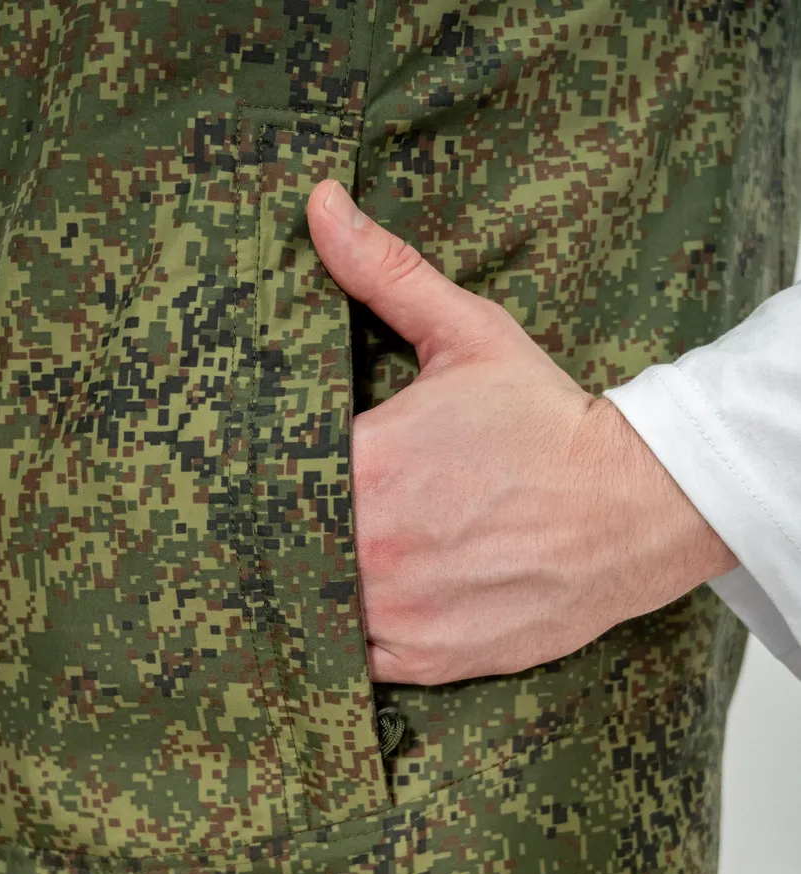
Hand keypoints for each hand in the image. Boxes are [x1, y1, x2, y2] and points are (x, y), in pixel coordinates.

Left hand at [305, 181, 739, 684]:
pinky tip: (360, 606)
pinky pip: (354, 658)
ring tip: (310, 565)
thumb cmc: (547, 423)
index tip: (254, 472)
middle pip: (278, 546)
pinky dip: (349, 638)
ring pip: (311, 606)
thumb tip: (319, 201)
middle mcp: (369, 546)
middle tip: (270, 522)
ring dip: (308, 586)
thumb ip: (386, 272)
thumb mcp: (468, 335)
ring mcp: (395, 610)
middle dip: (274, 532)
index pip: (265, 476)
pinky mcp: (426, 658)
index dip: (255, 476)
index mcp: (363, 464)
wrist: (632, 507)